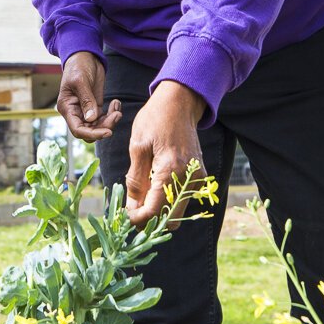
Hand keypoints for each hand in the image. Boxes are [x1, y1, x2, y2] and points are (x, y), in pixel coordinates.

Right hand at [56, 51, 121, 142]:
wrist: (85, 56)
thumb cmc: (78, 66)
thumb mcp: (81, 81)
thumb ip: (86, 100)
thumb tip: (91, 119)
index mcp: (67, 108)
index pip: (77, 130)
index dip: (92, 134)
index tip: (108, 132)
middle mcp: (75, 112)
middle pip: (90, 131)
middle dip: (105, 127)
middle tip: (117, 115)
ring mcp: (86, 111)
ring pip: (99, 127)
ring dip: (110, 121)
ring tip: (117, 107)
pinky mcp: (95, 106)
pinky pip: (104, 118)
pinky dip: (112, 114)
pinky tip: (116, 103)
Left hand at [125, 80, 205, 228]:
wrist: (180, 103)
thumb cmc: (155, 119)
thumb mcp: (137, 146)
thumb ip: (135, 180)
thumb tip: (131, 208)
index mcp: (171, 170)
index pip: (155, 211)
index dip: (138, 220)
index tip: (124, 217)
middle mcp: (189, 178)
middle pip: (170, 219)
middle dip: (150, 220)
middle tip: (132, 210)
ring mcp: (197, 178)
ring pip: (177, 211)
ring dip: (159, 211)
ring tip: (141, 197)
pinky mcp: (199, 176)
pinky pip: (183, 199)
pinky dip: (167, 200)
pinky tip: (153, 187)